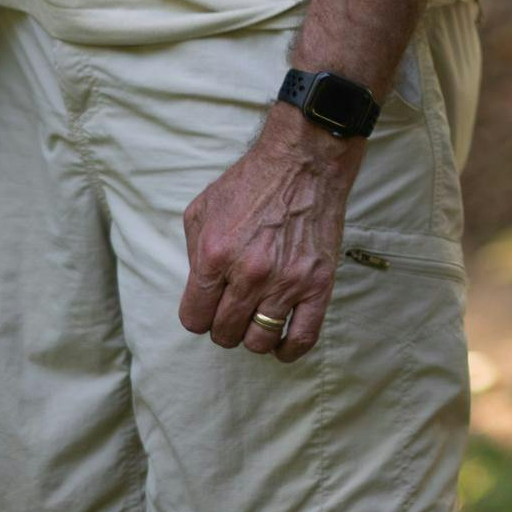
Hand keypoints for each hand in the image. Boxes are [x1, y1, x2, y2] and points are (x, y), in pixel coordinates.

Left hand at [177, 106, 364, 361]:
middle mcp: (249, 275)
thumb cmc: (252, 183)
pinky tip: (281, 343)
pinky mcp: (318, 284)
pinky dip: (288, 349)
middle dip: (224, 326)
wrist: (305, 162)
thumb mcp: (201, 210)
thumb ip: (193, 254)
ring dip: (253, 336)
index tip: (209, 306)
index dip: (199, 316)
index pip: (194, 319)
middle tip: (233, 310)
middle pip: (225, 333)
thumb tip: (200, 289)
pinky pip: (303, 337)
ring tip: (256, 319)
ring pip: (259, 340)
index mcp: (214, 257)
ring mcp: (286, 282)